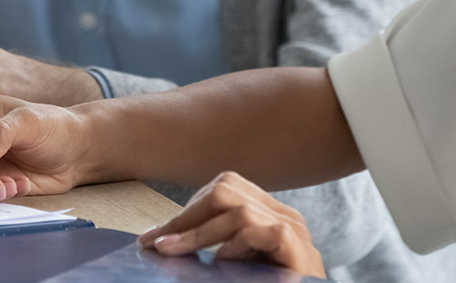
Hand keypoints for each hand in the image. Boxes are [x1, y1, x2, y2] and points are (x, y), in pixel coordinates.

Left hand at [138, 172, 324, 277]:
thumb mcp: (238, 265)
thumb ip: (218, 248)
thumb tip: (168, 241)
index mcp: (269, 214)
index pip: (225, 189)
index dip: (187, 210)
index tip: (155, 236)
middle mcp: (284, 215)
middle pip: (228, 189)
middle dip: (186, 216)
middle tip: (157, 243)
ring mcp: (295, 230)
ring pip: (239, 210)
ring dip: (200, 233)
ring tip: (176, 252)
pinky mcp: (299, 250)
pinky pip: (265, 231)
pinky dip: (238, 245)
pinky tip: (223, 262)